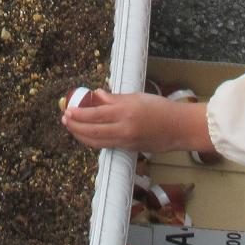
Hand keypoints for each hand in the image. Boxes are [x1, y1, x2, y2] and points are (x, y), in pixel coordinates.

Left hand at [63, 90, 210, 153]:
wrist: (179, 128)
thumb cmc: (161, 108)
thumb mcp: (137, 97)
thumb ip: (114, 98)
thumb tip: (96, 95)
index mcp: (126, 113)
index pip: (95, 115)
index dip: (79, 114)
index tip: (68, 110)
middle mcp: (124, 130)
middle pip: (92, 131)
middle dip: (75, 127)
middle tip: (65, 120)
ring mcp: (126, 142)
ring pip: (97, 142)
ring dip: (81, 135)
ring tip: (72, 127)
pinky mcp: (129, 149)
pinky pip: (106, 145)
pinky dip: (94, 140)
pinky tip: (88, 134)